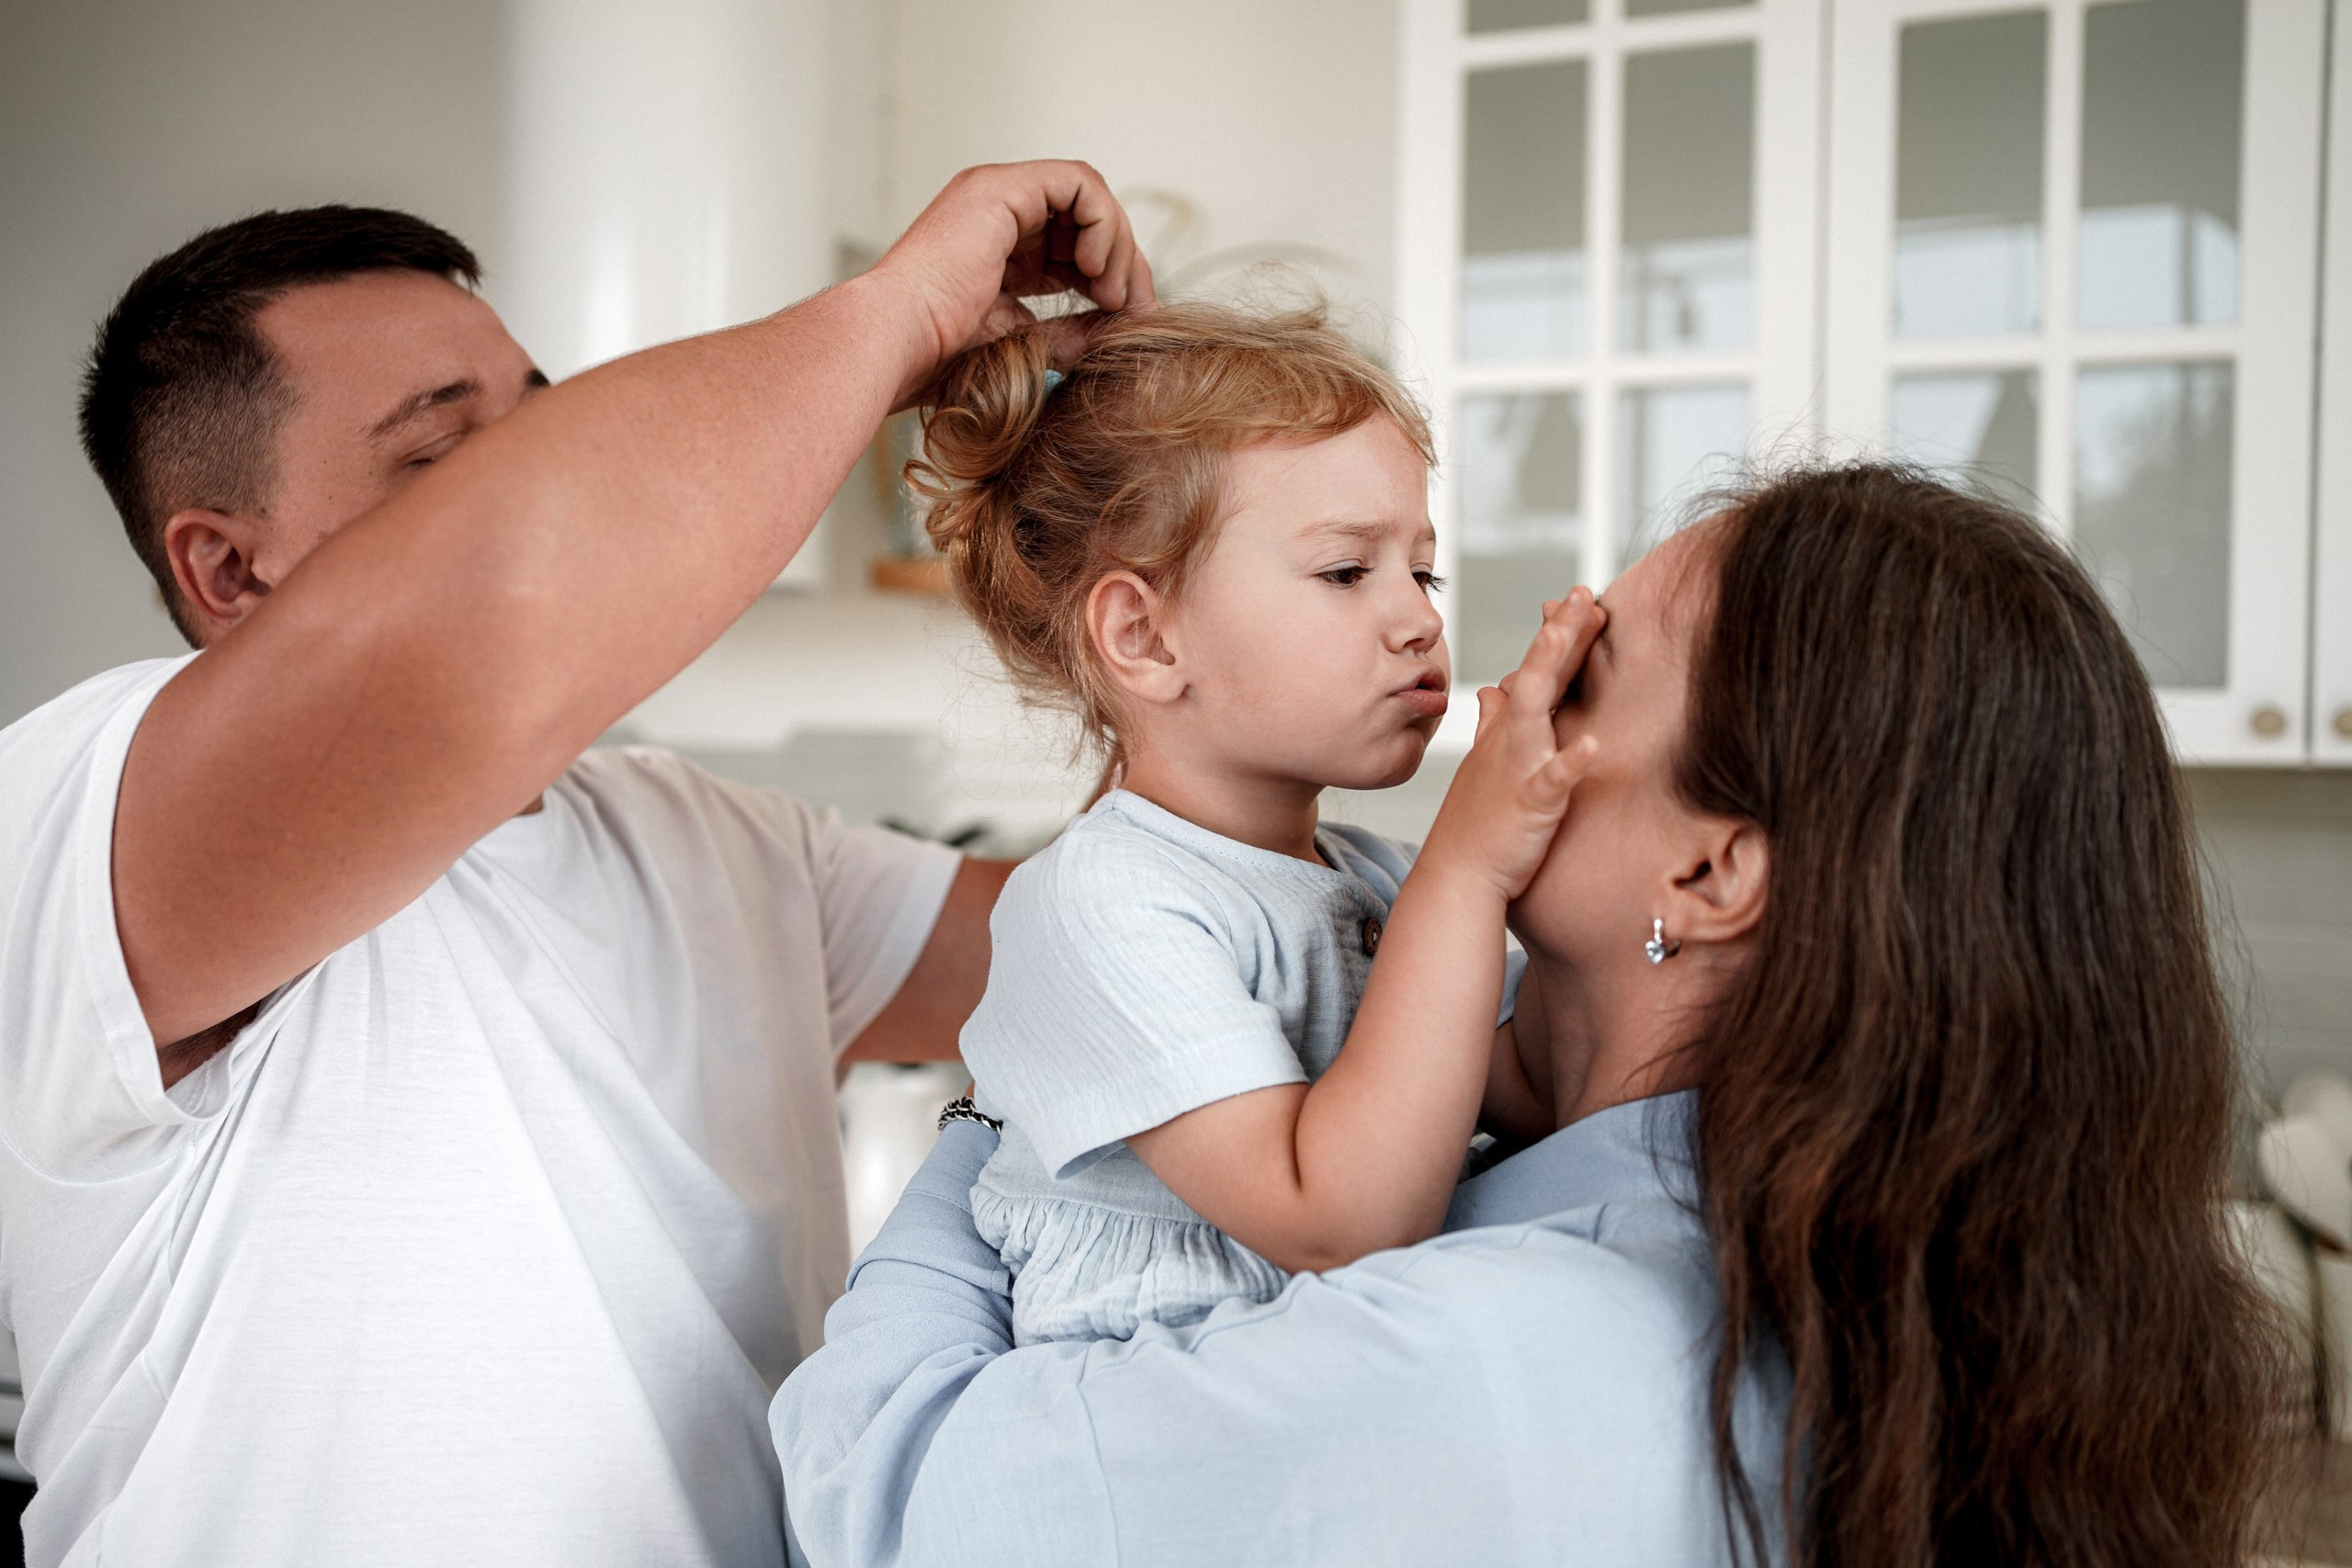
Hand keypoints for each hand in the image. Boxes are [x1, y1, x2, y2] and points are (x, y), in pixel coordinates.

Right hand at [867, 161, 1156, 408]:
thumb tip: (1123, 328)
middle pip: (1086, 216)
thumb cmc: (941, 355)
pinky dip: (1101, 223)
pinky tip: (1096, 269)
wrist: (900, 342)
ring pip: (1088, 195)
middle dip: (1123, 259)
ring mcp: (997, 194)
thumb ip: (1072, 331)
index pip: (1073, 243)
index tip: (1127, 317)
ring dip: (1117, 243)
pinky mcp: (1003, 188)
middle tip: (1134, 307)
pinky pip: (1079, 184)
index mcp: (998, 245)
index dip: (1111, 275)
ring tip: (1113, 294)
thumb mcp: (1026, 341)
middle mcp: (998, 211)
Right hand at [1418, 589, 1605, 902]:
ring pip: (1536, 711)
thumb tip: (1494, 689)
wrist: (1457, 875)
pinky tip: (1592, 745)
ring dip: (1549, 670)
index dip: (1560, 636)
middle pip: (1540, 675)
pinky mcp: (1530, 803)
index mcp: (1510, 730)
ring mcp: (1518, 768)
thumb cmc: (1476, 824)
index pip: (1537, 672)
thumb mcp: (1485, 765)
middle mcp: (1513, 740)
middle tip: (1584, 592)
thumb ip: (1493, 723)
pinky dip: (1569, 762)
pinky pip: (1551, 780)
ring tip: (1566, 633)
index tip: (1579, 598)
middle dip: (1562, 632)